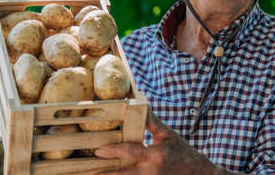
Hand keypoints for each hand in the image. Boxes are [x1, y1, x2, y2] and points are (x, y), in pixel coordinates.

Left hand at [95, 110, 220, 174]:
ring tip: (97, 174)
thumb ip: (153, 123)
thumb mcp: (169, 135)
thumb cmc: (185, 154)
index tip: (98, 150)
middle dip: (105, 173)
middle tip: (89, 170)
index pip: (130, 152)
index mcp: (155, 154)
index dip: (113, 151)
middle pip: (123, 174)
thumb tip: (141, 107)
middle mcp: (151, 171)